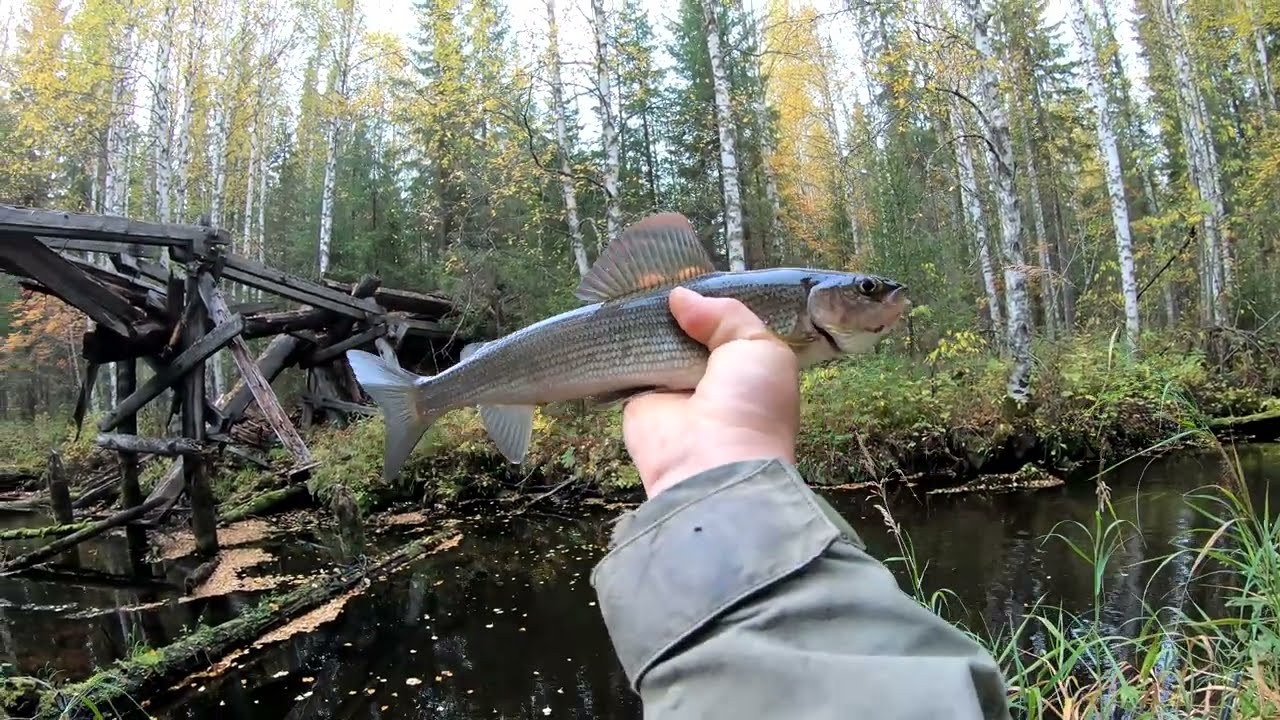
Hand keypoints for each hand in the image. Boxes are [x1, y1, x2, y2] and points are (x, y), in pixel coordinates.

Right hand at [623, 286, 800, 497]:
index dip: (710, 300)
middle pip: (688, 329)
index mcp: (747, 367)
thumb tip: (679, 298)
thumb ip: (725, 315)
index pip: (727, 324)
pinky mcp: (637, 397)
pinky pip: (628, 361)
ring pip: (657, 341)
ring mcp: (672, 385)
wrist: (712, 464)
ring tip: (629, 281)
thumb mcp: (758, 347)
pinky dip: (620, 340)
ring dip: (645, 318)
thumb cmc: (750, 405)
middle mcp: (710, 375)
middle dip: (675, 304)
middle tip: (651, 271)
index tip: (689, 270)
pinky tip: (611, 311)